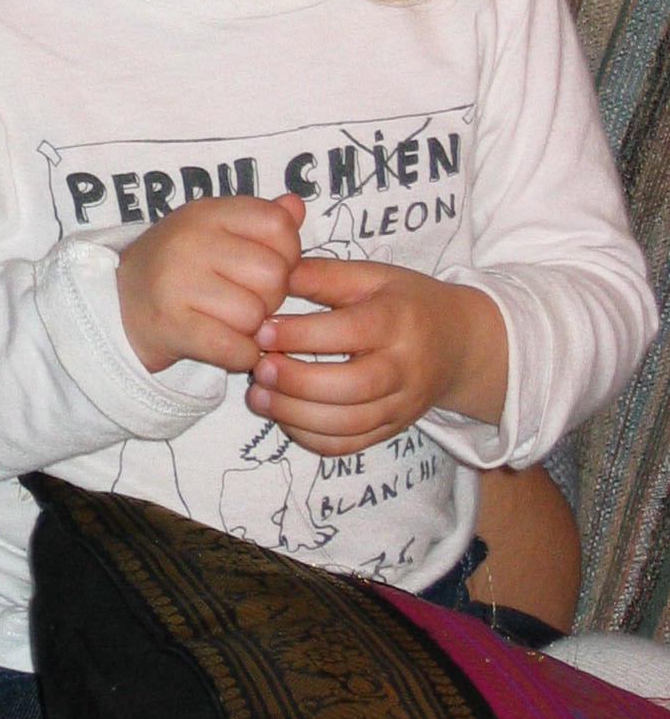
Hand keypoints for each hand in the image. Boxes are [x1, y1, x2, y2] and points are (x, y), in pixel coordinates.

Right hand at [118, 193, 304, 374]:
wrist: (115, 307)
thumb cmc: (176, 269)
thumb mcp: (213, 231)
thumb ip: (259, 219)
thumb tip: (296, 205)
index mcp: (206, 212)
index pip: (278, 224)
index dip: (287, 253)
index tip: (264, 267)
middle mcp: (189, 241)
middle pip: (273, 275)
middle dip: (270, 297)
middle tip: (245, 301)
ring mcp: (176, 282)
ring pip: (254, 316)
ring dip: (251, 330)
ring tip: (229, 322)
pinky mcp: (170, 325)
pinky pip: (233, 348)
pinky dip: (240, 355)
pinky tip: (228, 346)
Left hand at [248, 258, 506, 455]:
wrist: (460, 345)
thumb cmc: (406, 302)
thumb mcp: (373, 275)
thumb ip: (324, 275)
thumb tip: (271, 273)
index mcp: (398, 320)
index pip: (350, 332)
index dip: (301, 334)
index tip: (261, 331)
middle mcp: (404, 367)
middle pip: (352, 386)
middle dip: (297, 381)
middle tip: (257, 368)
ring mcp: (400, 404)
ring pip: (349, 423)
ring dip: (296, 414)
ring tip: (258, 395)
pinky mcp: (392, 429)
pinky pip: (350, 445)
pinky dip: (311, 437)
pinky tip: (283, 417)